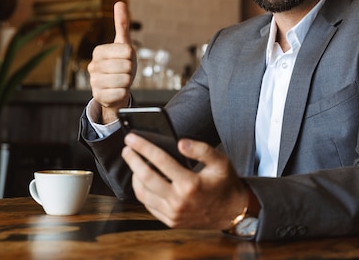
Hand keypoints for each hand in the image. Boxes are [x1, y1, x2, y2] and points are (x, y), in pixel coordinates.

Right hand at [87, 1, 136, 122]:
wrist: (115, 90)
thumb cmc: (121, 65)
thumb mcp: (123, 44)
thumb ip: (122, 24)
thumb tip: (120, 2)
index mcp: (98, 51)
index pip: (127, 51)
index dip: (131, 57)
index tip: (125, 59)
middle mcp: (93, 66)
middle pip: (126, 65)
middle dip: (130, 70)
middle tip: (124, 72)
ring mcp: (94, 82)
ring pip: (125, 79)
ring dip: (128, 82)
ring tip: (121, 81)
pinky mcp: (99, 96)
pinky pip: (121, 93)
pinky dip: (124, 93)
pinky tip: (118, 91)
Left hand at [121, 133, 247, 229]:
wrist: (232, 212)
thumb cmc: (225, 184)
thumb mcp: (220, 162)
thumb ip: (201, 149)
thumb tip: (180, 142)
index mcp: (190, 185)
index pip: (161, 161)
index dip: (144, 147)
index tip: (132, 138)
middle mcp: (179, 201)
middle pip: (146, 177)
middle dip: (133, 160)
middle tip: (127, 148)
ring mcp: (173, 213)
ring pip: (143, 193)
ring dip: (134, 175)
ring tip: (133, 162)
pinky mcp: (170, 221)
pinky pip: (148, 205)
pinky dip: (141, 190)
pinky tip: (141, 179)